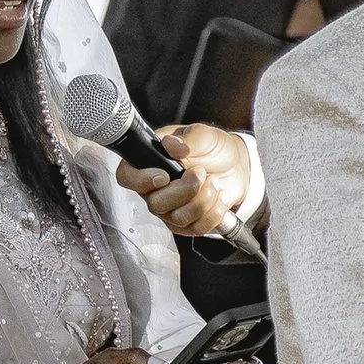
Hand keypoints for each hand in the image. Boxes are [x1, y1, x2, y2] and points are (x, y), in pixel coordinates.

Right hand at [112, 123, 253, 238]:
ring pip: (178, 218)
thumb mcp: (204, 135)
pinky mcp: (186, 224)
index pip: (127, 177)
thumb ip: (188, 140)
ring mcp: (169, 210)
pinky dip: (214, 212)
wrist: (236, 165)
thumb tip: (173, 145)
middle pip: (155, 204)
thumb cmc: (213, 148)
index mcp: (149, 162)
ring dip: (203, 199)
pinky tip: (219, 196)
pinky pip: (196, 228)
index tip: (164, 176)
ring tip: (213, 181)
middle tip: (201, 172)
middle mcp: (154, 189)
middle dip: (184, 190)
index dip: (141, 181)